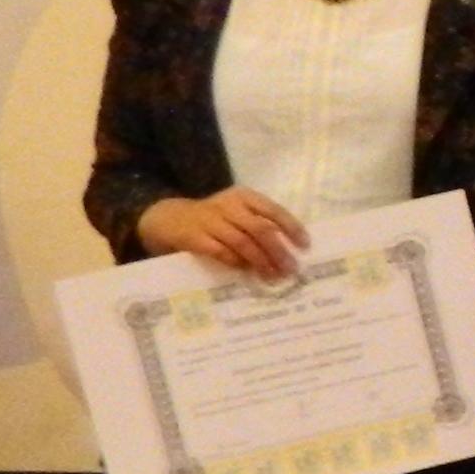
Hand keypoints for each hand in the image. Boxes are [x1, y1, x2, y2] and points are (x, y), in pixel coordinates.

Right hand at [140, 188, 302, 280]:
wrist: (169, 218)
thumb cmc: (214, 219)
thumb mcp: (238, 213)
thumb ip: (259, 225)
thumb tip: (289, 251)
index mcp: (244, 197)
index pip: (274, 211)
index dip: (292, 228)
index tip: (304, 246)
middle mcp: (229, 206)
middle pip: (260, 229)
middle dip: (278, 251)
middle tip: (291, 269)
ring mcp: (210, 220)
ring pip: (242, 242)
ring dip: (261, 261)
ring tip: (273, 276)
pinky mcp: (194, 236)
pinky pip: (220, 251)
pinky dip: (235, 262)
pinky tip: (245, 272)